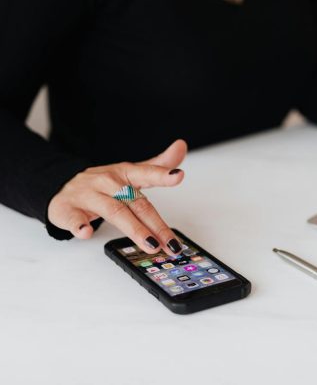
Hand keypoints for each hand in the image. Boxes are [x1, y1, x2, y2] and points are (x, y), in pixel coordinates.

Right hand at [47, 139, 187, 254]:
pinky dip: (79, 225)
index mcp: (124, 173)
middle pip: (136, 203)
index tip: (178, 176)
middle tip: (172, 243)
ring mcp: (87, 196)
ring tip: (150, 244)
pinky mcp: (67, 210)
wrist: (60, 185)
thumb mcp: (130, 172)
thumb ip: (157, 165)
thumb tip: (181, 146)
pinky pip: (73, 218)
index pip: (146, 173)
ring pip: (114, 211)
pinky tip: (86, 232)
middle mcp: (107, 183)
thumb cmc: (102, 184)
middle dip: (156, 225)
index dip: (162, 175)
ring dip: (134, 229)